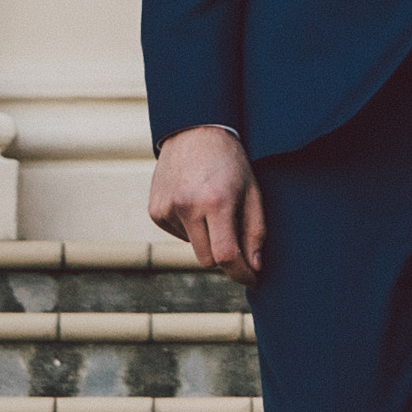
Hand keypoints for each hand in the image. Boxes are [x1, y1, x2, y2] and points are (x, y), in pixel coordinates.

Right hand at [148, 124, 262, 280]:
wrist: (194, 132)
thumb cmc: (230, 162)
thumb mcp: (252, 191)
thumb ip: (255, 232)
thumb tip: (254, 268)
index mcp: (216, 202)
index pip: (226, 256)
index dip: (241, 273)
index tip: (252, 279)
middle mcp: (187, 207)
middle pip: (208, 260)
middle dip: (224, 256)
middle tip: (236, 240)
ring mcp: (167, 209)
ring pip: (193, 247)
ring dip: (206, 238)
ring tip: (211, 207)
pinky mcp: (155, 211)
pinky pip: (178, 234)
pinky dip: (189, 228)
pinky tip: (194, 203)